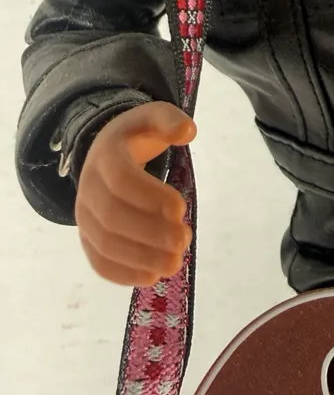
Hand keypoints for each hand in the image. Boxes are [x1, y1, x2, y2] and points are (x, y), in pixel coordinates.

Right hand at [75, 101, 196, 287]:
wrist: (105, 154)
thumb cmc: (136, 138)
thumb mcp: (152, 118)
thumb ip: (169, 120)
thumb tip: (188, 131)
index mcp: (105, 156)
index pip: (122, 180)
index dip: (150, 196)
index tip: (181, 207)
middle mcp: (88, 188)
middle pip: (112, 217)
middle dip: (150, 233)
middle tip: (184, 240)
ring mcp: (85, 217)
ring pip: (104, 244)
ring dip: (140, 258)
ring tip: (175, 263)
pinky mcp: (88, 239)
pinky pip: (98, 261)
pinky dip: (123, 274)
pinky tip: (151, 276)